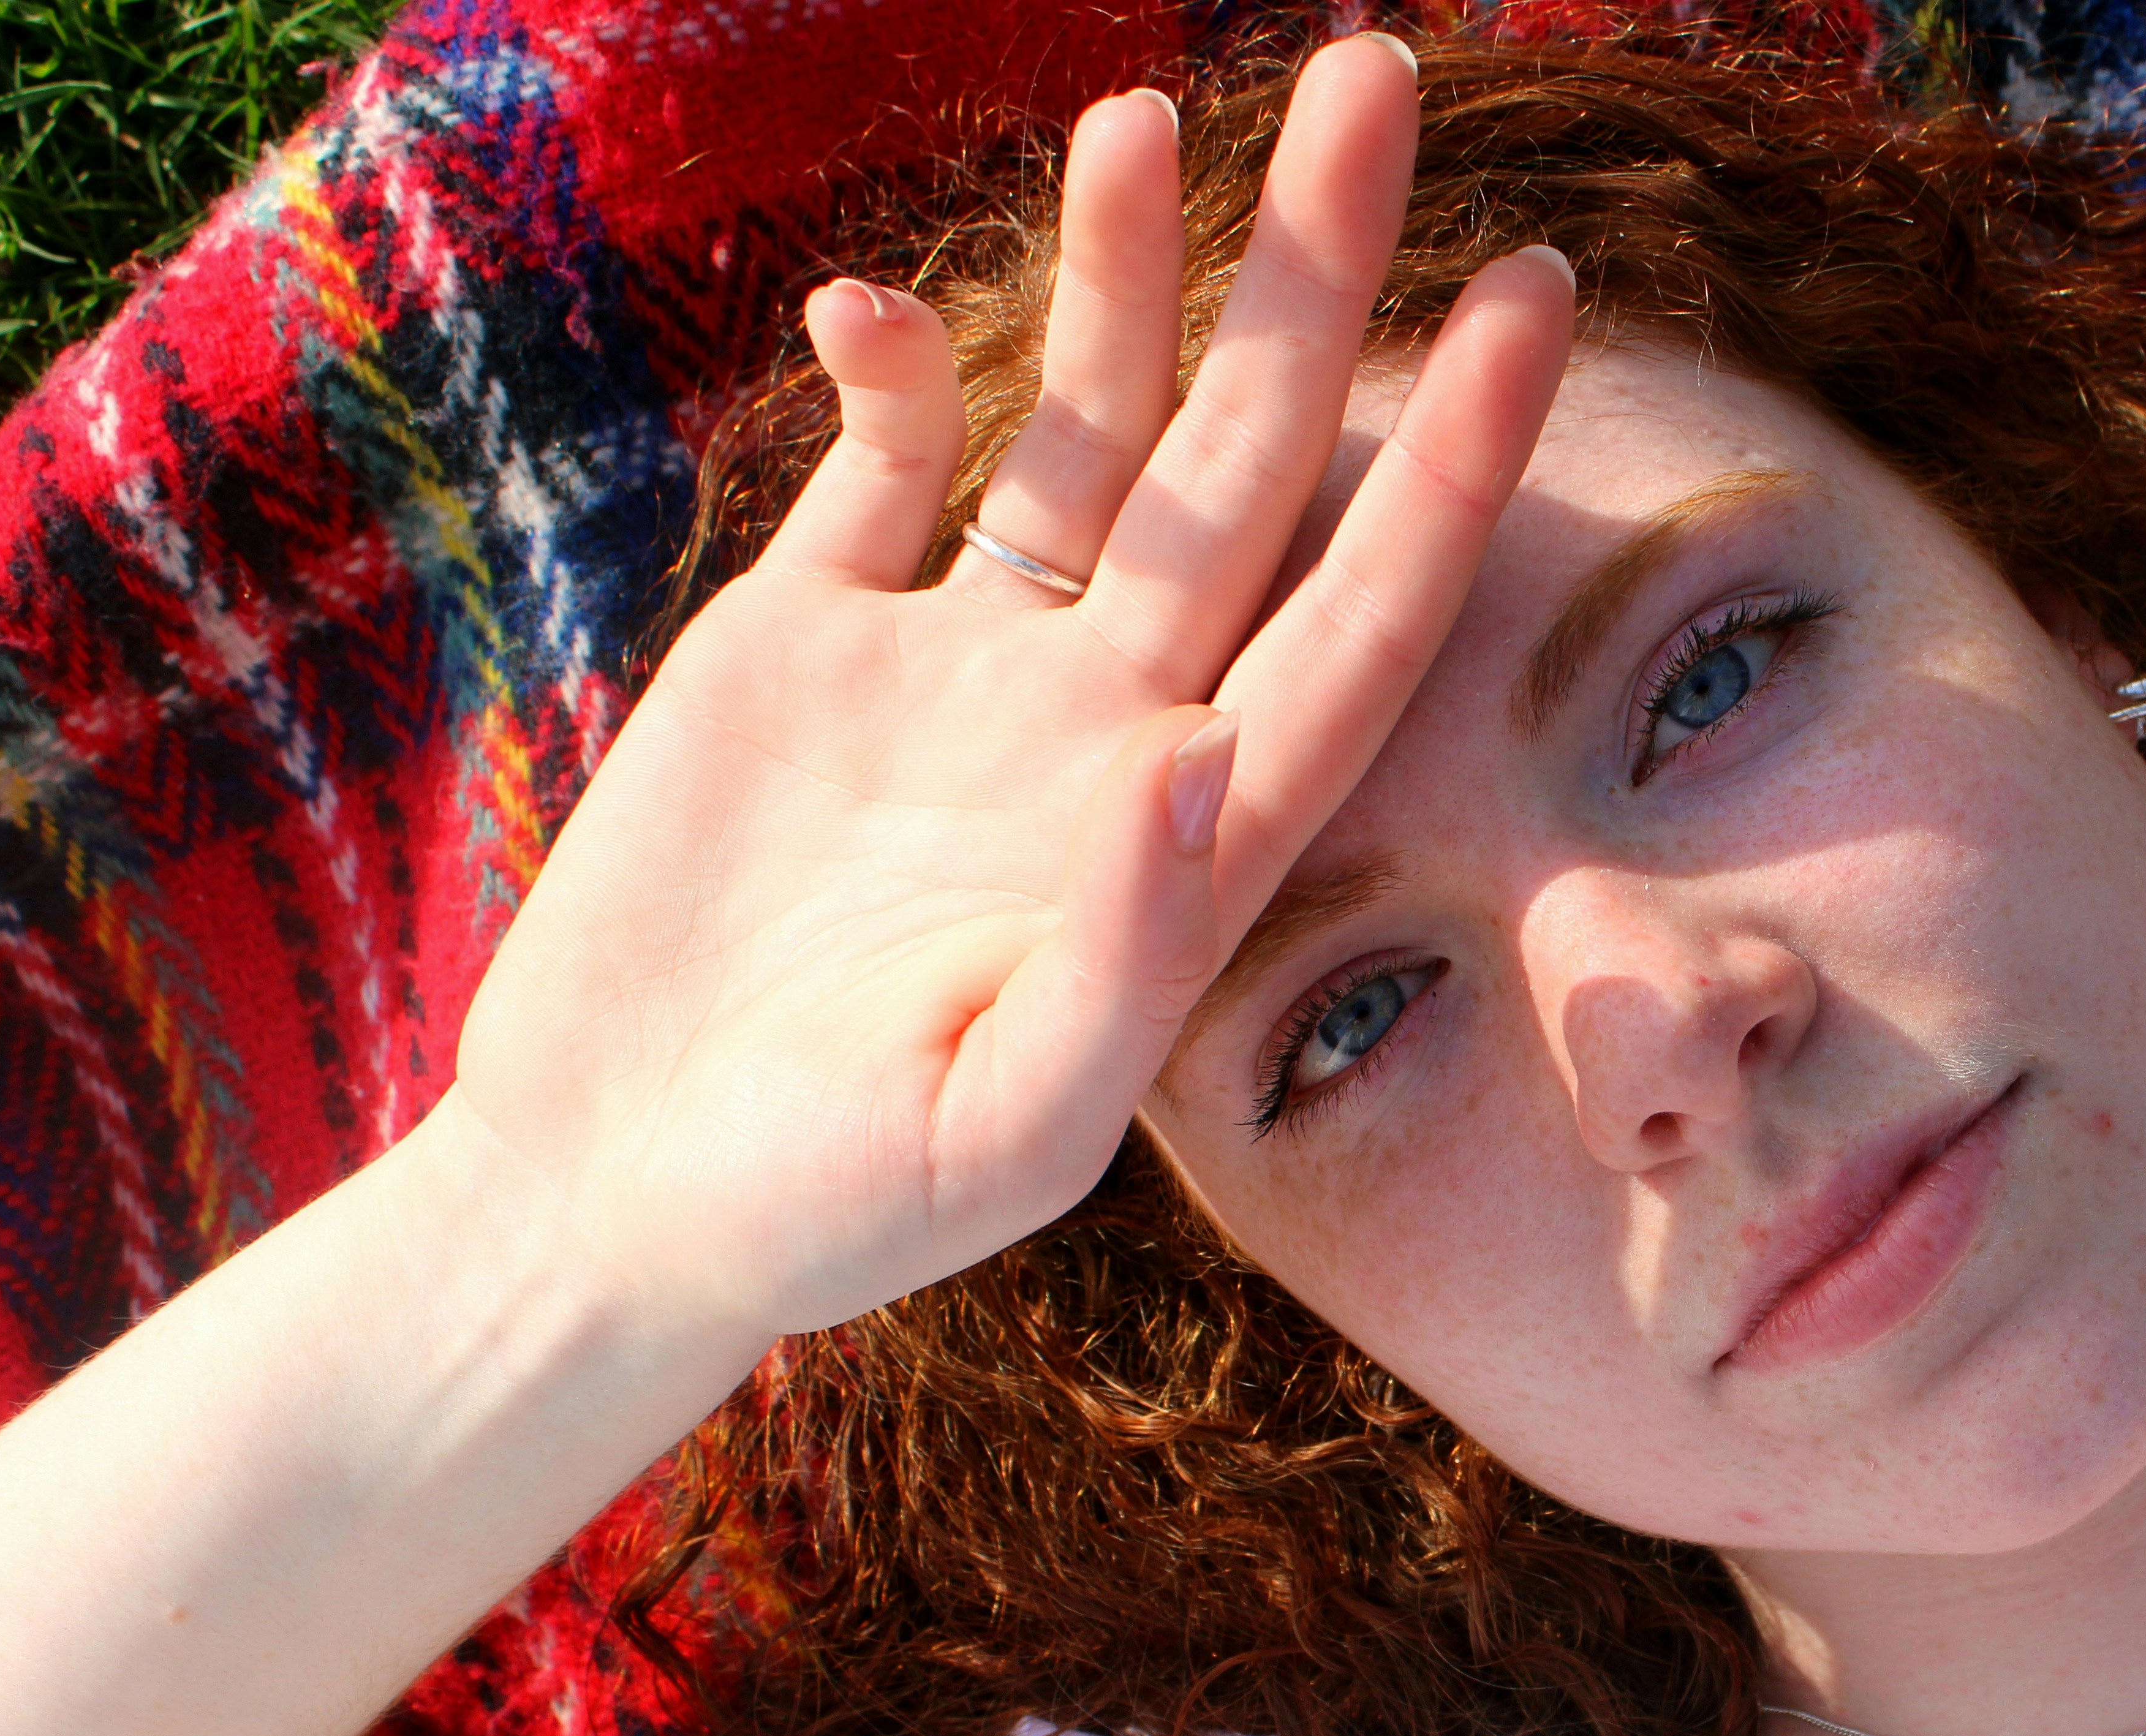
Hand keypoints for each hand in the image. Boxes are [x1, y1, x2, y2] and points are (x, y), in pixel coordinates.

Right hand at [450, 35, 1568, 1343]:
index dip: (1455, 466)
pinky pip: (884, 464)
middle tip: (1380, 84)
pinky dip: (893, 373)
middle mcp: (1098, 726)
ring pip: (1082, 434)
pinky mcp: (803, 646)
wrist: (604, 1199)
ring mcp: (957, 675)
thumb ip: (1126, 957)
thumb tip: (1203, 751)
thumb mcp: (990, 1132)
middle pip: (1246, 470)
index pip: (1361, 616)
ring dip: (1121, 282)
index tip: (1541, 305)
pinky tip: (881, 314)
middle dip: (1314, 284)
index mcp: (1182, 839)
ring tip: (1150, 118)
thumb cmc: (814, 1213)